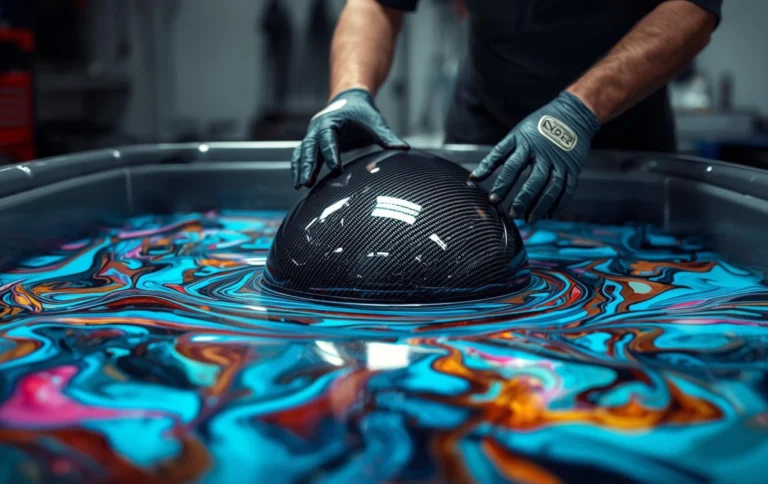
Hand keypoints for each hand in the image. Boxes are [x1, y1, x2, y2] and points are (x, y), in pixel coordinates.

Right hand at [292, 88, 408, 187]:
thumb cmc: (363, 112)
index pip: (328, 137)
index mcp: (332, 121)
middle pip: (309, 147)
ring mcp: (313, 136)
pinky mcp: (314, 144)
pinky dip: (300, 168)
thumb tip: (403, 148)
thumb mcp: (376, 122)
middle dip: (307, 165)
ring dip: (299, 169)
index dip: (330, 152)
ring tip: (299, 186)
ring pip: (302, 153)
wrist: (351, 100)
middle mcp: (318, 128)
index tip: (333, 168)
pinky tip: (300, 184)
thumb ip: (387, 136)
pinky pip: (302, 156)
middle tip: (306, 182)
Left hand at [470, 91, 599, 222]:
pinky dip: (559, 203)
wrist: (571, 115)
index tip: (493, 200)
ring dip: (541, 205)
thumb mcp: (514, 137)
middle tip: (512, 214)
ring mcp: (560, 161)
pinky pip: (568, 188)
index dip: (502, 184)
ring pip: (552, 187)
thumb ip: (494, 158)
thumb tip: (473, 178)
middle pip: (534, 180)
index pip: (512, 166)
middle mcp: (544, 153)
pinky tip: (549, 215)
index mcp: (526, 144)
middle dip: (522, 199)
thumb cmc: (535, 128)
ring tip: (529, 219)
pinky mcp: (573, 167)